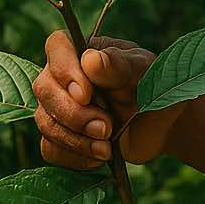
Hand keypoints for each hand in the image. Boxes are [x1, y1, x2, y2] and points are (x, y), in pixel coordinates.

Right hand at [32, 31, 178, 168]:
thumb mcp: (145, 72)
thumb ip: (119, 65)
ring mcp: (58, 107)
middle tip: (107, 127)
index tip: (86, 93)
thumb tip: (90, 59)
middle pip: (44, 89)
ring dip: (76, 140)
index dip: (64, 70)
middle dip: (74, 114)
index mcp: (85, 51)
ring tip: (107, 148)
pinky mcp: (60, 136)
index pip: (57, 46)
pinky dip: (74, 157)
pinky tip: (99, 157)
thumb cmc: (156, 87)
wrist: (160, 124)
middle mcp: (64, 76)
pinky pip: (51, 149)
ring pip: (45, 122)